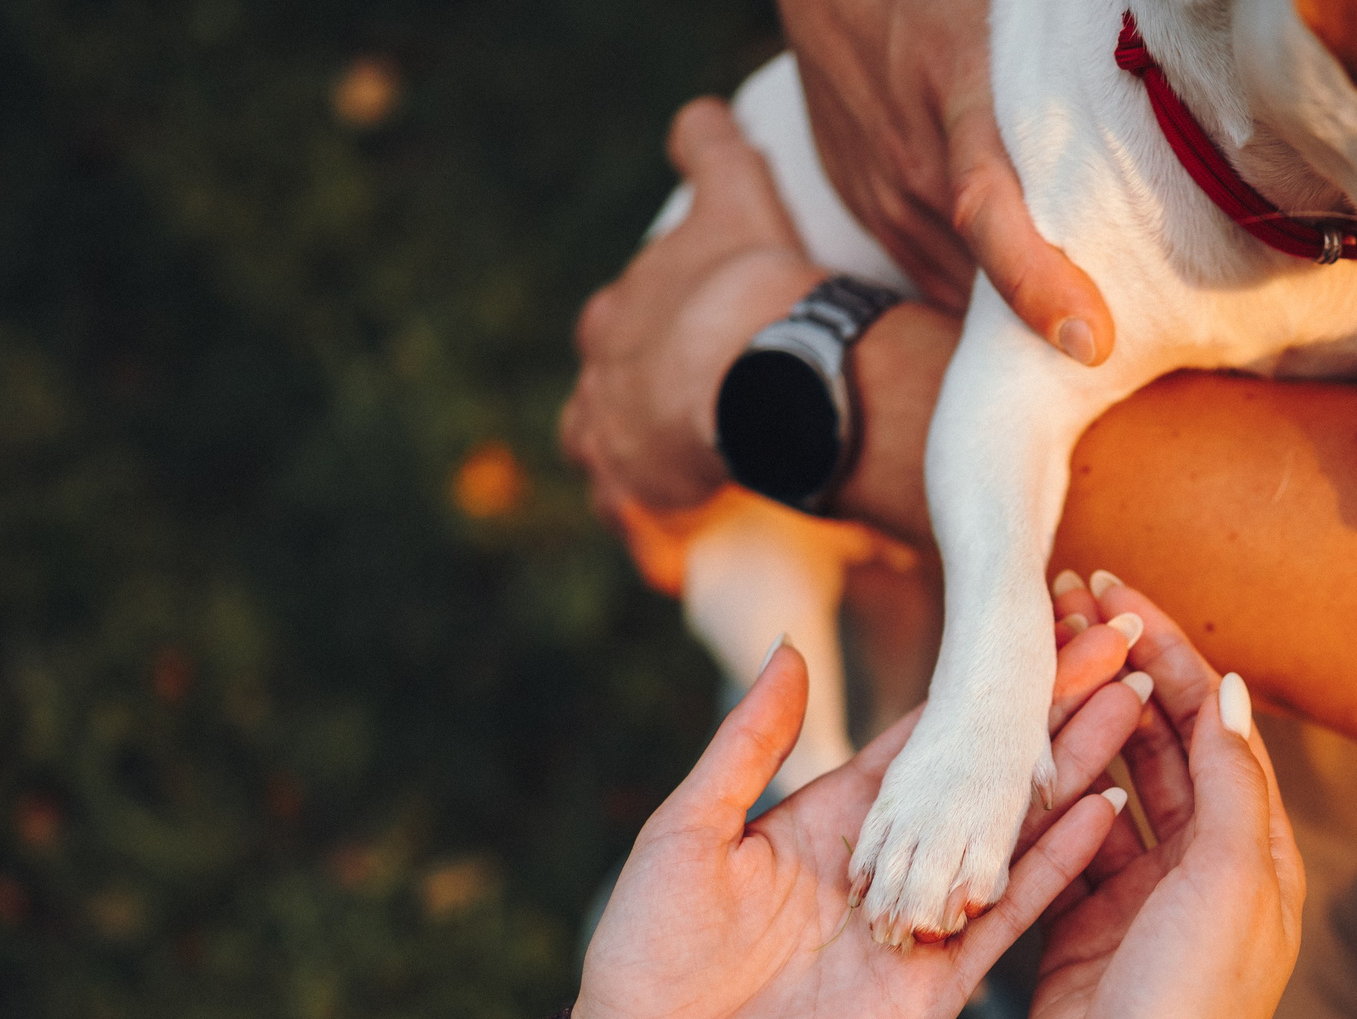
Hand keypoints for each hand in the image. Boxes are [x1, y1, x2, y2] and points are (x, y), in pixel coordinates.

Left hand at [560, 100, 825, 518]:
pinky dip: (664, 551)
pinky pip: (646, 542)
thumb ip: (709, 149)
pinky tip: (688, 561)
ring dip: (643, 490)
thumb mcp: (729, 193)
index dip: (650, 351)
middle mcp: (597, 388)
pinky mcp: (638, 505)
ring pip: (612, 478)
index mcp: (613, 324)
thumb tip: (700, 118)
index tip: (686, 362)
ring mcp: (612, 451)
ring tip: (689, 502)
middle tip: (693, 434)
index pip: (613, 338)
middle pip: (599, 412)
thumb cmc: (747, 280)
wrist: (760, 361)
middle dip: (634, 423)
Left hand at [574, 617, 1148, 1018]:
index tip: (1045, 624)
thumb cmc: (647, 954)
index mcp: (831, 824)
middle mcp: (888, 867)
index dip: (986, 685)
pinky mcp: (933, 989)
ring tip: (1138, 708)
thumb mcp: (690, 830)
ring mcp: (918, 926)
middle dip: (1053, 713)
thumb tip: (790, 644)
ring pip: (1015, 836)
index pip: (927, 740)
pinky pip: (1007, 918)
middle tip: (1122, 644)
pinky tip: (1108, 809)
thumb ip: (749, 743)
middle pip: (987, 777)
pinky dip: (1057, 865)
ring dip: (1075, 773)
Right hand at [779, 0, 1116, 363]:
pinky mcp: (864, 207)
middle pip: (983, 272)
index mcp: (959, 97)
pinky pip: (928, 273)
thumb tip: (1142, 89)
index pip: (988, 209)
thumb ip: (1062, 67)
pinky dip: (973, 287)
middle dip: (1049, 314)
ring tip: (1071, 315)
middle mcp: (911, 159)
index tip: (1088, 338)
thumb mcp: (1010, 15)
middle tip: (1118, 334)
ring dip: (1008, 310)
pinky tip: (1011, 282)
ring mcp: (880, 192)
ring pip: (955, 286)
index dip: (1036, 284)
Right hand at [1012, 573, 1305, 1018]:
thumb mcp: (1226, 885)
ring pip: (1109, 788)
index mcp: (1254, 857)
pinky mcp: (1079, 930)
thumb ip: (1229, 783)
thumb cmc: (1186, 1009)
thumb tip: (1230, 689)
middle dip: (1119, 673)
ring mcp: (1137, 901)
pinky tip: (1012, 748)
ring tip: (1032, 660)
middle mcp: (1201, 872)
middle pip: (1163, 747)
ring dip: (1076, 724)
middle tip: (1065, 607)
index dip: (1171, 654)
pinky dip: (1043, 795)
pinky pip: (1063, 844)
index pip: (1217, 728)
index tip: (1117, 594)